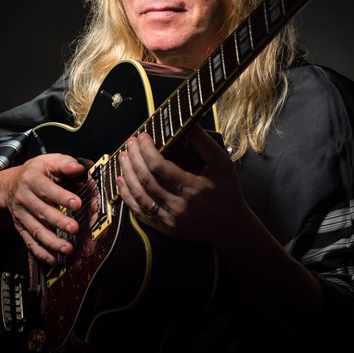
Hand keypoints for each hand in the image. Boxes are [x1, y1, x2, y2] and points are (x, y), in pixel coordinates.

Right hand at [0, 154, 95, 263]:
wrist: (9, 185)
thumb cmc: (36, 172)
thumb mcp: (49, 161)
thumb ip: (65, 163)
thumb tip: (79, 168)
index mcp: (32, 179)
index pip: (47, 189)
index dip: (62, 197)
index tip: (77, 204)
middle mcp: (24, 198)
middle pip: (41, 211)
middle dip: (58, 222)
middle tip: (75, 228)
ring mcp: (21, 215)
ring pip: (36, 230)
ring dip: (52, 242)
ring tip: (68, 249)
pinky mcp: (21, 228)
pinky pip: (30, 242)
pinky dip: (41, 252)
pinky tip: (54, 260)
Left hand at [116, 123, 247, 247]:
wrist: (231, 229)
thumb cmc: (228, 193)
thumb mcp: (222, 164)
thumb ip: (205, 143)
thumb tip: (190, 123)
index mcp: (192, 188)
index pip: (159, 167)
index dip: (146, 150)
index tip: (142, 136)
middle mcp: (178, 205)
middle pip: (146, 179)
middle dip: (134, 158)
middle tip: (129, 142)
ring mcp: (170, 219)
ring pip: (140, 196)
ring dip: (127, 175)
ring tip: (122, 158)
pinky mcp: (165, 229)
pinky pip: (140, 213)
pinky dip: (127, 197)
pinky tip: (121, 182)